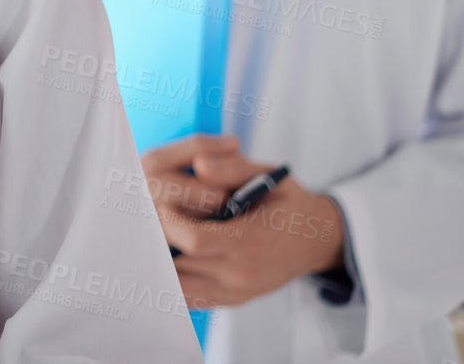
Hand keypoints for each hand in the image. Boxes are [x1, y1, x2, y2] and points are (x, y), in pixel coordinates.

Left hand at [141, 134, 345, 308]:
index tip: (161, 202)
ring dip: (162, 263)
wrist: (317, 240)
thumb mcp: (270, 175)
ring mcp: (235, 291)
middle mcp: (242, 274)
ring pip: (180, 288)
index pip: (196, 241)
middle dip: (159, 241)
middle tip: (147, 219)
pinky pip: (191, 299)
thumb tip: (198, 164)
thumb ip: (233, 167)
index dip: (170, 221)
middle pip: (182, 266)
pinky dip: (173, 280)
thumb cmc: (289, 202)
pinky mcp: (230, 299)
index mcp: (252, 242)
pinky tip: (166, 257)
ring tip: (153, 238)